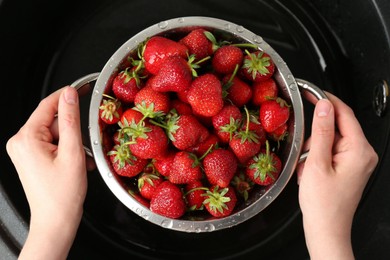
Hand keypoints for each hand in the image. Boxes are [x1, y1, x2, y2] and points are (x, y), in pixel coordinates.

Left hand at [6, 86, 91, 258]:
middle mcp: (20, 142)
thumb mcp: (73, 153)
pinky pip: (51, 143)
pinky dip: (67, 149)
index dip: (68, 95)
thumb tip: (70, 95)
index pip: (48, 104)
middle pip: (52, 120)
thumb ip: (70, 120)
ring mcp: (24, 151)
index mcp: (26, 138)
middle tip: (86, 145)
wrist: (55, 220)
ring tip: (81, 160)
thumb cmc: (62, 194)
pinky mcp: (30, 157)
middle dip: (73, 130)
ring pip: (54, 133)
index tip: (83, 88)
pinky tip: (75, 162)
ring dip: (72, 142)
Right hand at [296, 92, 377, 259]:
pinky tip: (311, 171)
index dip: (326, 99)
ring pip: (331, 139)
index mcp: (359, 150)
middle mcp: (363, 153)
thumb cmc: (323, 203)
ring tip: (307, 168)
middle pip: (337, 127)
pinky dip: (317, 156)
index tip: (310, 92)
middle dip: (316, 135)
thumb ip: (321, 131)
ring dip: (314, 148)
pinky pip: (330, 151)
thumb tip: (324, 106)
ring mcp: (356, 161)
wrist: (326, 229)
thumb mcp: (317, 162)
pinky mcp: (349, 167)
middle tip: (304, 151)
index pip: (344, 113)